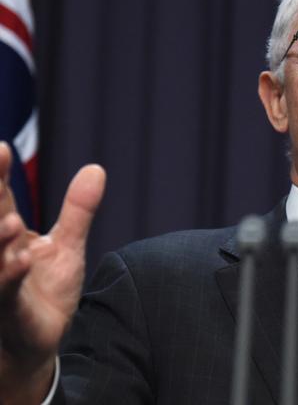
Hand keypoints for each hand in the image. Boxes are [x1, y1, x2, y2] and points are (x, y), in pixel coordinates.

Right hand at [0, 141, 104, 402]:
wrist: (36, 342)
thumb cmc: (43, 291)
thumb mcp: (66, 246)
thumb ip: (78, 209)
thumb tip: (96, 168)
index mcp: (6, 234)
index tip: (2, 146)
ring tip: (9, 220)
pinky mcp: (7, 311)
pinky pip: (5, 293)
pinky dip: (10, 276)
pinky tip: (23, 260)